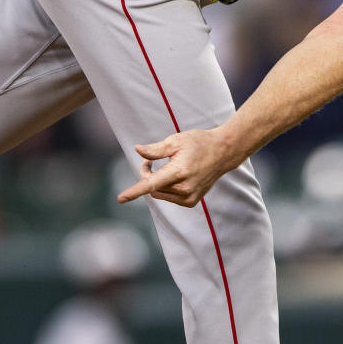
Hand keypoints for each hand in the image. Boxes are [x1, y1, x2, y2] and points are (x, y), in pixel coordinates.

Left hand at [117, 128, 233, 207]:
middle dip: (146, 176)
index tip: (120, 198)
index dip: (134, 191)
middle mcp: (184, 188)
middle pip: (152, 188)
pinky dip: (166, 188)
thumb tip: (137, 150)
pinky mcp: (191, 202)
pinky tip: (174, 176)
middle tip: (149, 161)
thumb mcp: (175, 141)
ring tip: (163, 166)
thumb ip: (154, 150)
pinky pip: (169, 197)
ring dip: (155, 183)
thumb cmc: (197, 143)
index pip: (151, 184)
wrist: (222, 152)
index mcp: (179, 172)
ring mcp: (189, 197)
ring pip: (159, 194)